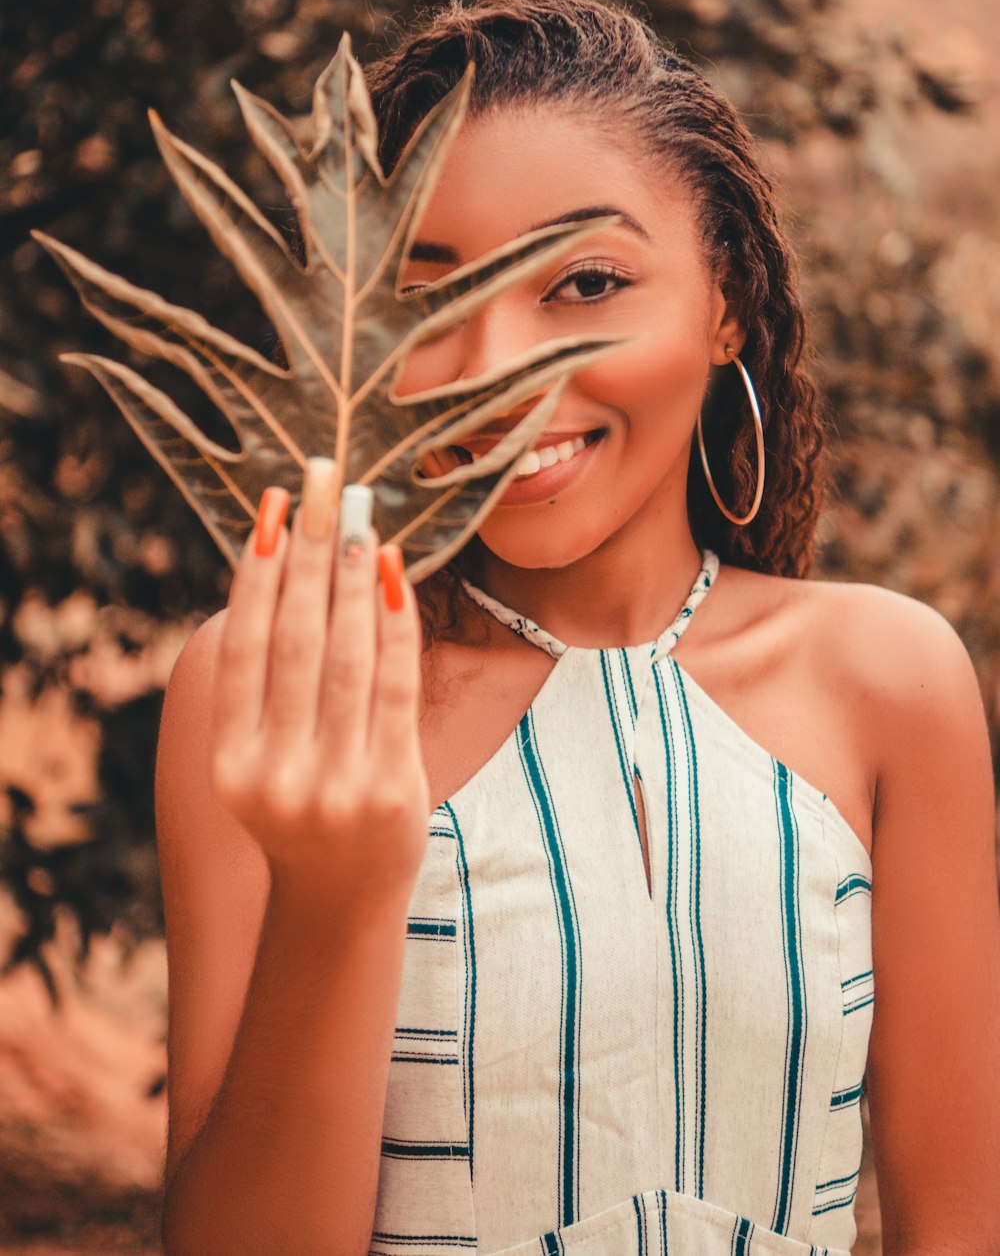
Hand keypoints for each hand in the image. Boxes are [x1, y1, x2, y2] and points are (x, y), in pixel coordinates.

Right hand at [208, 458, 429, 923]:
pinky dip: (395, 624)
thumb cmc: (301, 806)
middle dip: (309, 550)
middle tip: (323, 482)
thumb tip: (289, 566)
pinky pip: (397, 686)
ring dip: (353, 575)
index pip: (245, 643)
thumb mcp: (261, 758)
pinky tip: (394, 573)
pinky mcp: (391, 789)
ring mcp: (335, 784)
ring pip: (347, 655)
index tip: (273, 505)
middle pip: (295, 637)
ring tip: (359, 516)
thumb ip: (266, 685)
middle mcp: (276, 772)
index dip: (258, 568)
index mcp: (231, 759)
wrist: (341, 898)